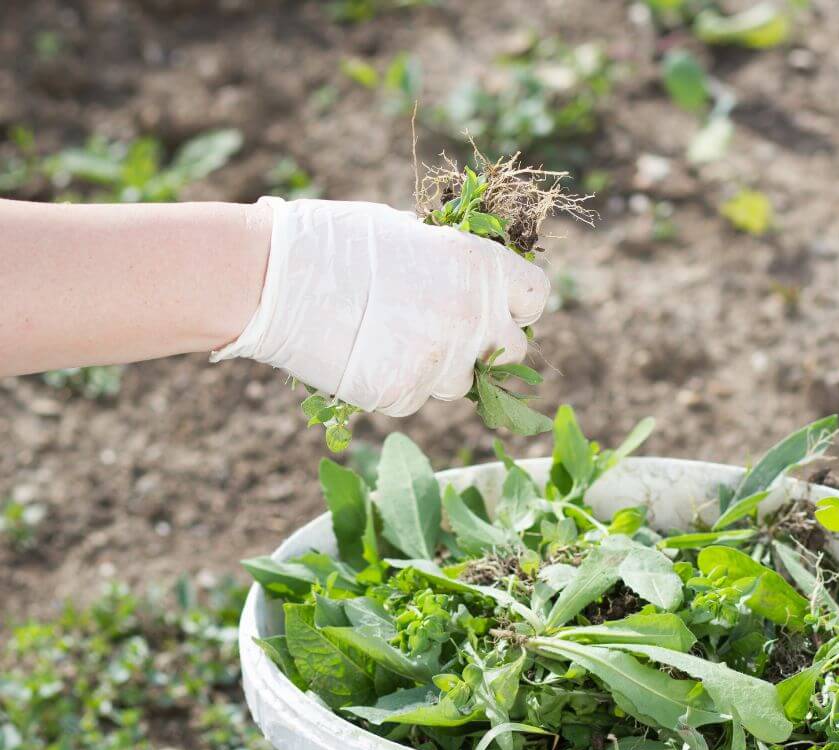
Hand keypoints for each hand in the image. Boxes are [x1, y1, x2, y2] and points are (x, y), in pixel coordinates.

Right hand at [213, 198, 549, 415]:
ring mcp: (442, 361)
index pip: (537, 298)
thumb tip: (466, 277)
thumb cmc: (334, 240)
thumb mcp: (405, 232)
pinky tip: (365, 358)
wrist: (272, 277)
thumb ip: (447, 259)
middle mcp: (474, 316)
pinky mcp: (405, 395)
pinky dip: (398, 386)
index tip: (499, 311)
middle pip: (512, 352)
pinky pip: (417, 399)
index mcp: (480, 266)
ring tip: (390, 339)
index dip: (517, 306)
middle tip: (448, 335)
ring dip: (439, 369)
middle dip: (486, 347)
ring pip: (462, 383)